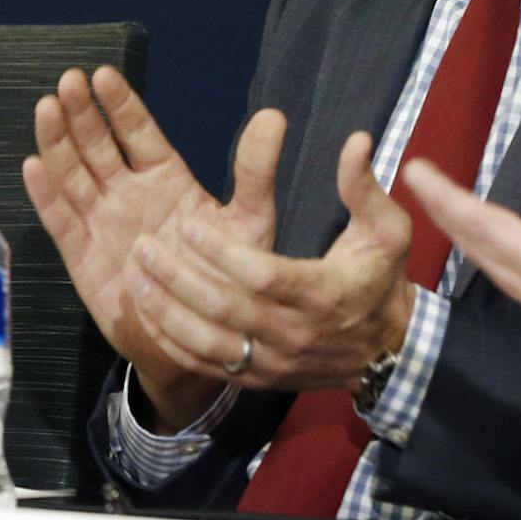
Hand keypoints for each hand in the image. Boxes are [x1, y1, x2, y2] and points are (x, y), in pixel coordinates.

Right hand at [24, 66, 284, 428]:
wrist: (204, 340)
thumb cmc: (229, 278)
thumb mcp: (249, 222)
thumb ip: (255, 171)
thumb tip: (274, 117)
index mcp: (165, 179)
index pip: (137, 132)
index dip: (120, 104)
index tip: (103, 74)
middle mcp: (128, 194)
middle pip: (98, 145)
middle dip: (82, 114)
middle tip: (67, 81)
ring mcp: (102, 221)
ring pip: (73, 173)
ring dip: (58, 141)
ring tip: (47, 108)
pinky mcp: (83, 254)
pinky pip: (60, 220)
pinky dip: (45, 195)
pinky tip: (34, 166)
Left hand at [132, 131, 414, 393]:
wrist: (387, 351)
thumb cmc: (380, 279)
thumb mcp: (386, 232)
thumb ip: (364, 188)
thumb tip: (356, 140)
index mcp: (322, 294)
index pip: (264, 277)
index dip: (222, 253)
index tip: (188, 226)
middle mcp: (295, 334)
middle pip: (226, 309)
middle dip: (179, 278)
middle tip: (144, 245)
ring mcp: (273, 362)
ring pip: (208, 343)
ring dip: (165, 310)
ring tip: (133, 275)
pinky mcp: (257, 378)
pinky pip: (206, 366)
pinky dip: (171, 340)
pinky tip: (144, 311)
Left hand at [404, 147, 520, 354]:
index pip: (490, 228)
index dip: (450, 197)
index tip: (414, 170)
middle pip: (483, 250)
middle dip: (445, 214)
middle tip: (416, 179)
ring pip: (498, 272)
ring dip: (468, 237)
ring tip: (445, 208)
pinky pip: (520, 285)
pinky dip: (497, 259)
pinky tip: (499, 253)